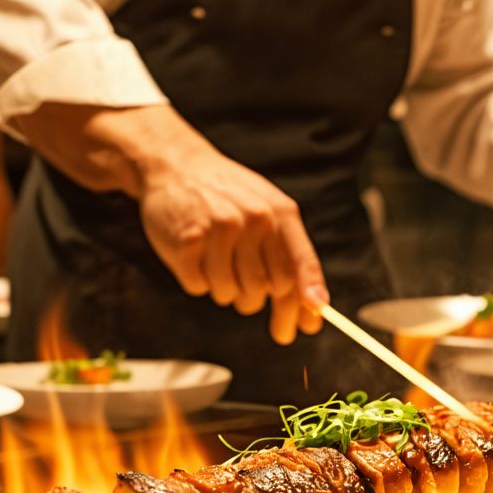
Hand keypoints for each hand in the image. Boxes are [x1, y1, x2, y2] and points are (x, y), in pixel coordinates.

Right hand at [139, 147, 326, 344]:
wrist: (176, 166)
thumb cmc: (227, 197)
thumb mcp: (266, 212)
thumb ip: (290, 256)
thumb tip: (315, 311)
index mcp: (278, 212)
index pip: (300, 264)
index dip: (307, 299)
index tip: (311, 326)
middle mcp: (253, 219)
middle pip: (265, 289)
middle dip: (254, 298)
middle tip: (243, 289)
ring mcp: (218, 229)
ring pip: (229, 294)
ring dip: (223, 289)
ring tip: (215, 261)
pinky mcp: (186, 242)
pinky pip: (198, 287)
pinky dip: (196, 280)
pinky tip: (194, 256)